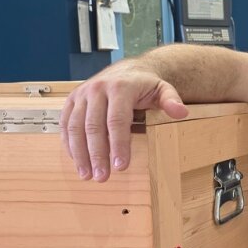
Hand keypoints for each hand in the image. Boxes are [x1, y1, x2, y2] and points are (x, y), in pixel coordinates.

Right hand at [60, 68, 188, 181]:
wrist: (127, 70)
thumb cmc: (145, 85)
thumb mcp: (163, 89)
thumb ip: (172, 100)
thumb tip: (181, 112)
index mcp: (120, 88)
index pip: (117, 120)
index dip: (118, 145)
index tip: (121, 166)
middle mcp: (97, 89)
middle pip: (93, 126)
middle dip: (97, 155)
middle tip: (102, 177)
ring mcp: (82, 94)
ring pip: (75, 127)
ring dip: (80, 153)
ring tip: (87, 175)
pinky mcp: (72, 100)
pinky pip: (66, 123)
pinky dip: (69, 143)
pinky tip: (76, 160)